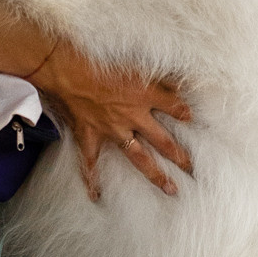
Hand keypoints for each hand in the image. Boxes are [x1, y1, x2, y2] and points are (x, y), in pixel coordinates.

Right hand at [37, 44, 191, 198]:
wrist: (65, 70)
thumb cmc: (96, 60)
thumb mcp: (132, 62)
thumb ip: (155, 74)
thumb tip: (177, 79)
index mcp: (144, 96)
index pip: (173, 106)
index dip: (184, 112)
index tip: (190, 118)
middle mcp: (133, 117)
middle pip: (163, 141)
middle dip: (179, 155)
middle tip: (192, 168)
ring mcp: (112, 130)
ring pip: (139, 157)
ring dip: (155, 174)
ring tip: (170, 189)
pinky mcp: (90, 136)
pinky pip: (91, 162)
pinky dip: (92, 179)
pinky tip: (96, 196)